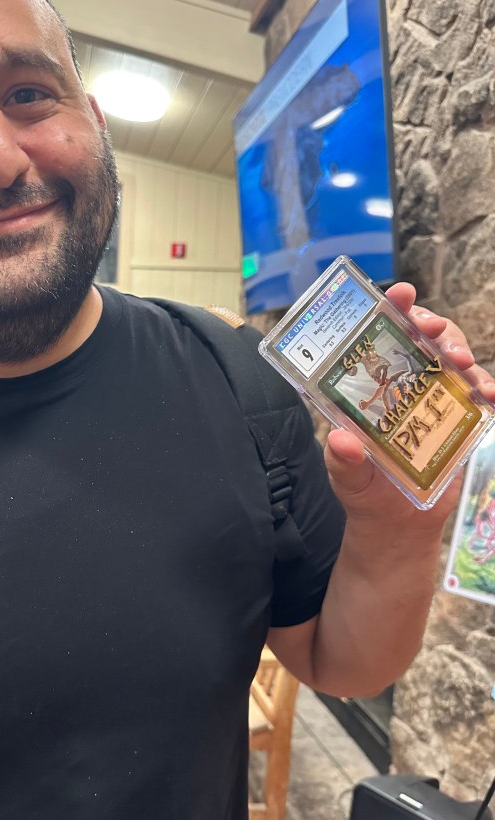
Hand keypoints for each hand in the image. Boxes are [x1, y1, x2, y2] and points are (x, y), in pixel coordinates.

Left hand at [323, 282, 494, 528]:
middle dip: (434, 326)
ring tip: (464, 367)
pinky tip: (492, 397)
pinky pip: (480, 392)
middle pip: (424, 336)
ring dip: (463, 354)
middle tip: (435, 334)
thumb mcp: (346, 477)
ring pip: (455, 358)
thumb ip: (343, 461)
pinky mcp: (461, 416)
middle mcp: (404, 380)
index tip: (401, 293)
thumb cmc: (363, 491)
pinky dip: (490, 388)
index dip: (392, 307)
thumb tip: (340, 440)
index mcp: (371, 384)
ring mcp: (435, 396)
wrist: (398, 525)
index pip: (379, 335)